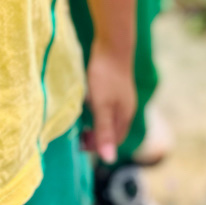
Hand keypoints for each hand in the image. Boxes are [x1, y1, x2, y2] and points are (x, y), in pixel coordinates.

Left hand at [84, 42, 135, 163]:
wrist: (112, 44)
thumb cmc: (105, 76)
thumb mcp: (101, 105)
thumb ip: (104, 131)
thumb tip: (109, 160)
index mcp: (125, 115)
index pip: (114, 140)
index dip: (98, 146)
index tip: (80, 143)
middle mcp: (126, 107)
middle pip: (114, 130)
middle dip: (97, 136)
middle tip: (79, 135)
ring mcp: (122, 95)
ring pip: (111, 117)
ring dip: (97, 124)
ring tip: (82, 122)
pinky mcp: (116, 84)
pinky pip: (108, 106)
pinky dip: (98, 111)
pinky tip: (88, 103)